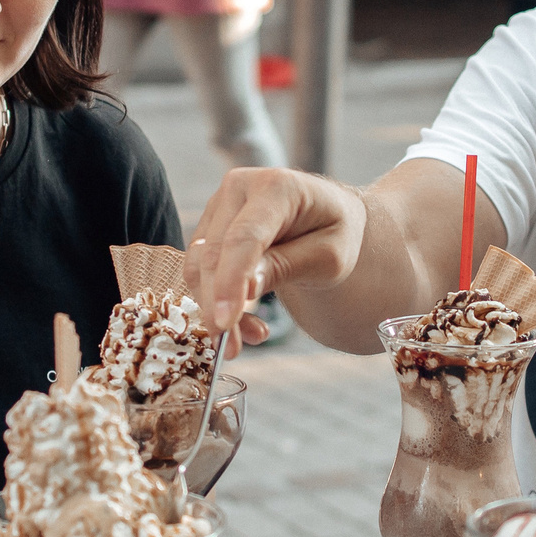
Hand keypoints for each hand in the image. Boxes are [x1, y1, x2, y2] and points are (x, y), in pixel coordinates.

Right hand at [184, 169, 369, 350]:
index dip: (231, 282)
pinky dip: (216, 300)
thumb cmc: (335, 233)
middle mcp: (240, 186)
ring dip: (216, 308)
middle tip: (231, 349)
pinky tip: (244, 321)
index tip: (225, 324)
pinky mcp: (210, 225)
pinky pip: (200, 268)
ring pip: (199, 264)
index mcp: (278, 187)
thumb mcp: (329, 257)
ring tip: (252, 337)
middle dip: (218, 306)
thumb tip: (244, 289)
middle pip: (214, 253)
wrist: (328, 217)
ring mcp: (220, 204)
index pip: (244, 238)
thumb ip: (287, 267)